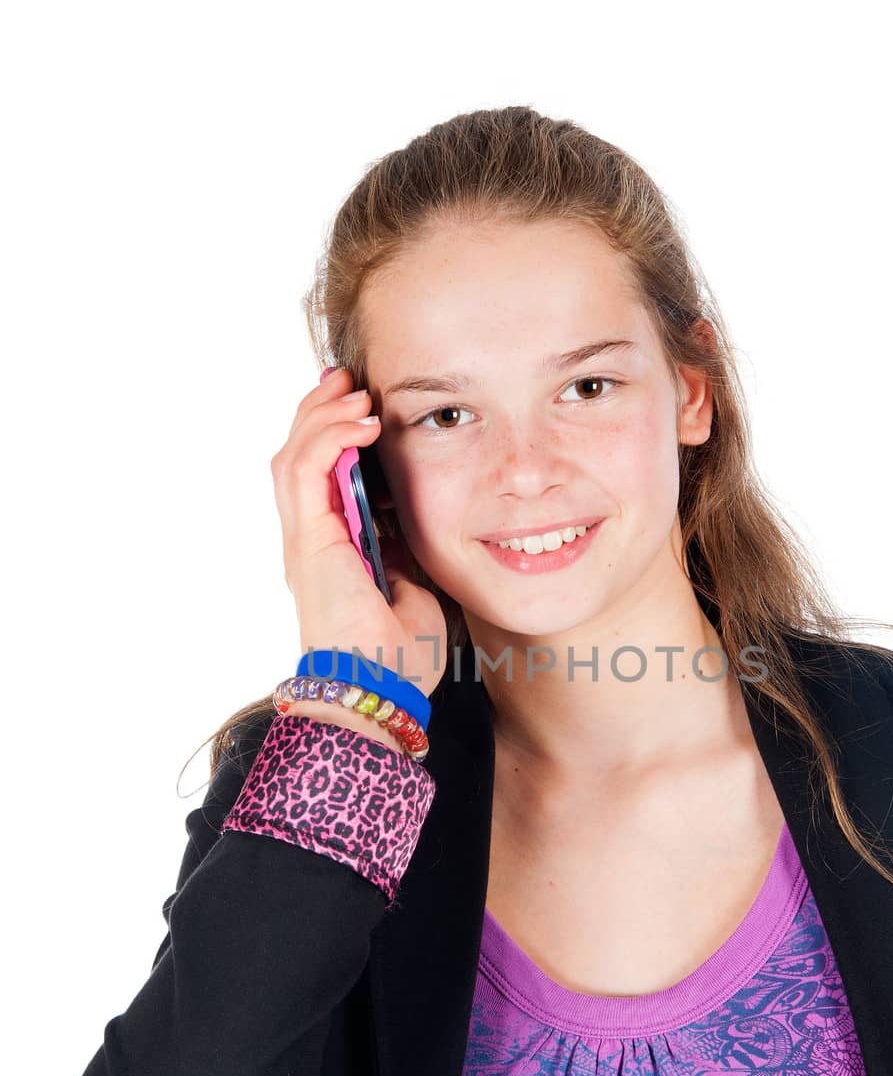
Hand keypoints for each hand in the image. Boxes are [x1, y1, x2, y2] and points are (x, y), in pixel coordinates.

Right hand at [270, 366, 447, 696]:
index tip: (361, 406)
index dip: (333, 436)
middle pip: (297, 458)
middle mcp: (310, 542)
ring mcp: (305, 542)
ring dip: (322, 418)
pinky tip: (360, 424)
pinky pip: (306, 473)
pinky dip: (329, 439)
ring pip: (293, 458)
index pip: (320, 477)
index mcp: (331, 551)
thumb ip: (406, 553)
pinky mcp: (309, 542)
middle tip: (348, 382)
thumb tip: (415, 522)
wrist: (378, 692)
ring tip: (354, 394)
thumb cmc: (398, 658)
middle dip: (320, 413)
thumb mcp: (415, 589)